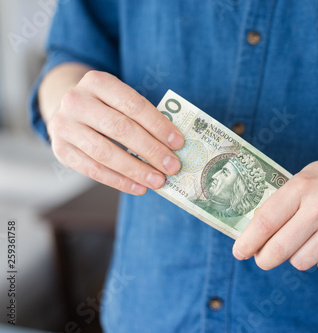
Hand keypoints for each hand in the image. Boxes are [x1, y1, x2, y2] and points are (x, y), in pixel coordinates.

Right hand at [47, 70, 183, 194]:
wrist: (68, 111)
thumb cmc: (107, 107)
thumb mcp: (121, 100)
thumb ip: (143, 117)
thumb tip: (173, 146)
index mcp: (97, 81)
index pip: (133, 104)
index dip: (158, 125)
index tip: (178, 143)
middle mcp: (76, 101)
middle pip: (120, 129)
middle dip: (151, 150)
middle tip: (172, 166)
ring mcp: (64, 126)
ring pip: (105, 152)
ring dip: (136, 170)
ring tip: (158, 181)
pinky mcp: (60, 150)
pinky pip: (93, 170)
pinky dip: (119, 181)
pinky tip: (139, 188)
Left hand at [232, 143, 317, 276]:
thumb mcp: (312, 174)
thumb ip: (288, 198)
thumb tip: (260, 228)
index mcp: (303, 185)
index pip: (265, 221)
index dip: (248, 241)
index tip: (239, 252)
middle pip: (279, 249)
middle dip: (265, 259)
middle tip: (264, 259)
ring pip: (302, 261)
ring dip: (299, 258)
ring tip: (306, 244)